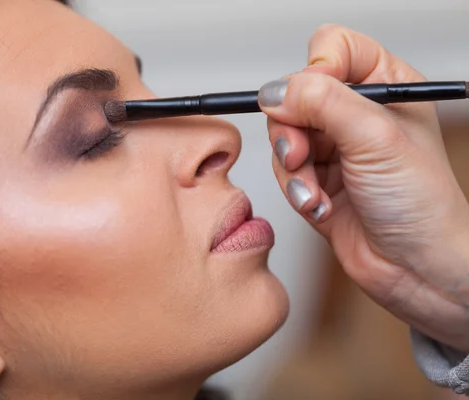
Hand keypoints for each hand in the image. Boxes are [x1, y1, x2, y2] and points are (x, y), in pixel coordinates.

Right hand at [258, 24, 468, 351]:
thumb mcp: (375, 139)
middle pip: (297, 96)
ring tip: (316, 192)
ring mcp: (335, 148)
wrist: (416, 269)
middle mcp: (357, 114)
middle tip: (302, 154)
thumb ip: (322, 103)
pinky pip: (285, 173)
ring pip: (284, 136)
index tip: (311, 100)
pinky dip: (297, 191)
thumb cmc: (423, 206)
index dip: (315, 70)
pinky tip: (321, 207)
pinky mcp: (318, 180)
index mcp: (386, 87)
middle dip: (294, 130)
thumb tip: (276, 90)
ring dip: (295, 170)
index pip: (333, 49)